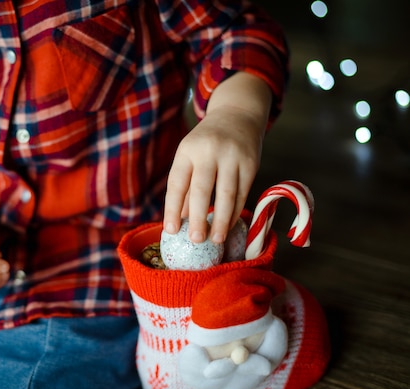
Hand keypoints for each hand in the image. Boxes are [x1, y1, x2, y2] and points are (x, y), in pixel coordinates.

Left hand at [163, 72, 271, 242]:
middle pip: (202, 189)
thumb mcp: (190, 156)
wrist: (237, 114)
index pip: (177, 183)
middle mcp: (209, 151)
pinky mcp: (251, 164)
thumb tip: (179, 221)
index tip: (170, 230)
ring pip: (226, 194)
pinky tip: (228, 225)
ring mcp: (232, 157)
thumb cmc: (206, 142)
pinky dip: (235, 212)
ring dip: (221, 220)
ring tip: (215, 240)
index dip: (172, 208)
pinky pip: (242, 193)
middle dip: (198, 217)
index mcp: (187, 150)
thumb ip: (185, 187)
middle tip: (195, 240)